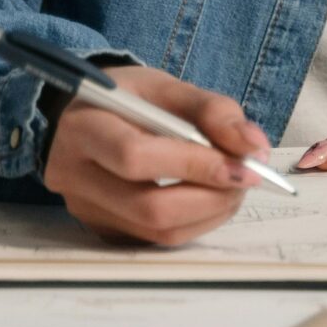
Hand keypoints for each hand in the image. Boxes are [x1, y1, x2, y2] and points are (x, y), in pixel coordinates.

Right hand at [43, 67, 271, 247]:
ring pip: (157, 231)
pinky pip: (156, 239)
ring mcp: (85, 209)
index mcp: (83, 128)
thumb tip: (253, 147)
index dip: (193, 165)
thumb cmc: (128, 100)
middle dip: (210, 196)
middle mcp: (73, 175)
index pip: (135, 157)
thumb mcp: (166, 87)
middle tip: (246, 178)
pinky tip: (209, 197)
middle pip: (147, 206)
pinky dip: (195, 221)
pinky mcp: (103, 229)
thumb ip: (212, 111)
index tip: (241, 164)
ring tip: (233, 185)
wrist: (86, 118)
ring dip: (209, 212)